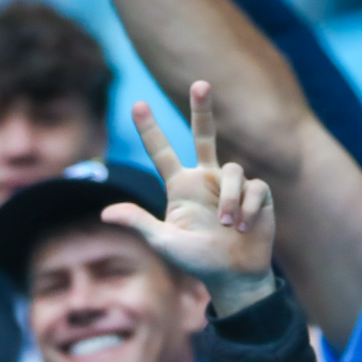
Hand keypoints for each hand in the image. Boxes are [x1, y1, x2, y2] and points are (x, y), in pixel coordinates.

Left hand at [102, 82, 276, 317]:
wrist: (234, 277)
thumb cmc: (196, 261)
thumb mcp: (164, 243)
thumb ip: (139, 223)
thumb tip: (105, 213)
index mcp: (180, 186)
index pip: (161, 152)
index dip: (149, 129)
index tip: (136, 105)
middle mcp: (205, 178)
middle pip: (204, 134)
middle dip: (203, 109)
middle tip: (201, 84)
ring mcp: (231, 184)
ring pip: (232, 170)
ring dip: (228, 199)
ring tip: (228, 226)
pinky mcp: (256, 193)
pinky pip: (253, 187)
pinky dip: (248, 208)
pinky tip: (245, 226)